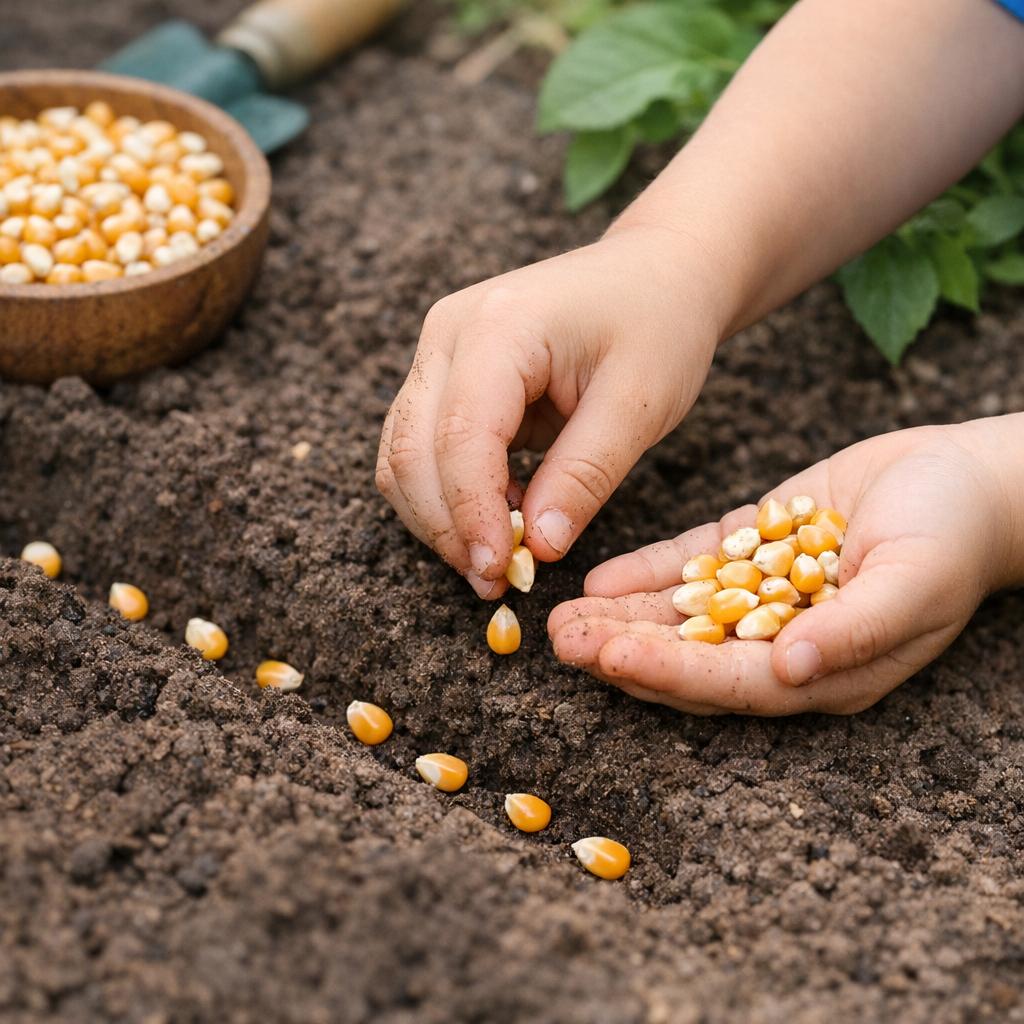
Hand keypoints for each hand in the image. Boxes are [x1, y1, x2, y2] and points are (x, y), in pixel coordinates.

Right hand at [376, 226, 726, 597]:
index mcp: (498, 326)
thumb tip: (535, 548)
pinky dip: (447, 495)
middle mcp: (449, 332)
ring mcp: (439, 351)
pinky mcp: (446, 375)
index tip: (499, 573)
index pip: (460, 436)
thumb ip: (585, 475)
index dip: (472, 515)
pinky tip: (499, 518)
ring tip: (495, 560)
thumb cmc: (659, 324)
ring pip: (402, 455)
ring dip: (437, 518)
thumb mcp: (640, 402)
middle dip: (446, 527)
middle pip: (410, 450)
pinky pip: (422, 448)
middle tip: (494, 583)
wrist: (656, 273)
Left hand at [548, 423, 1015, 714]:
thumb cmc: (952, 534)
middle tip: (558, 640)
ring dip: (619, 617)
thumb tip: (789, 670)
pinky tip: (599, 577)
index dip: (668, 674)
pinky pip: (689, 568)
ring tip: (559, 616)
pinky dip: (646, 573)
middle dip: (622, 650)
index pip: (730, 684)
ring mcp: (762, 596)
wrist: (962, 476)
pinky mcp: (752, 549)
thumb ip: (855, 631)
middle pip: (689, 658)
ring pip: (678, 617)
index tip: (609, 657)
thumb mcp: (916, 583)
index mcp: (822, 670)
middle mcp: (782, 643)